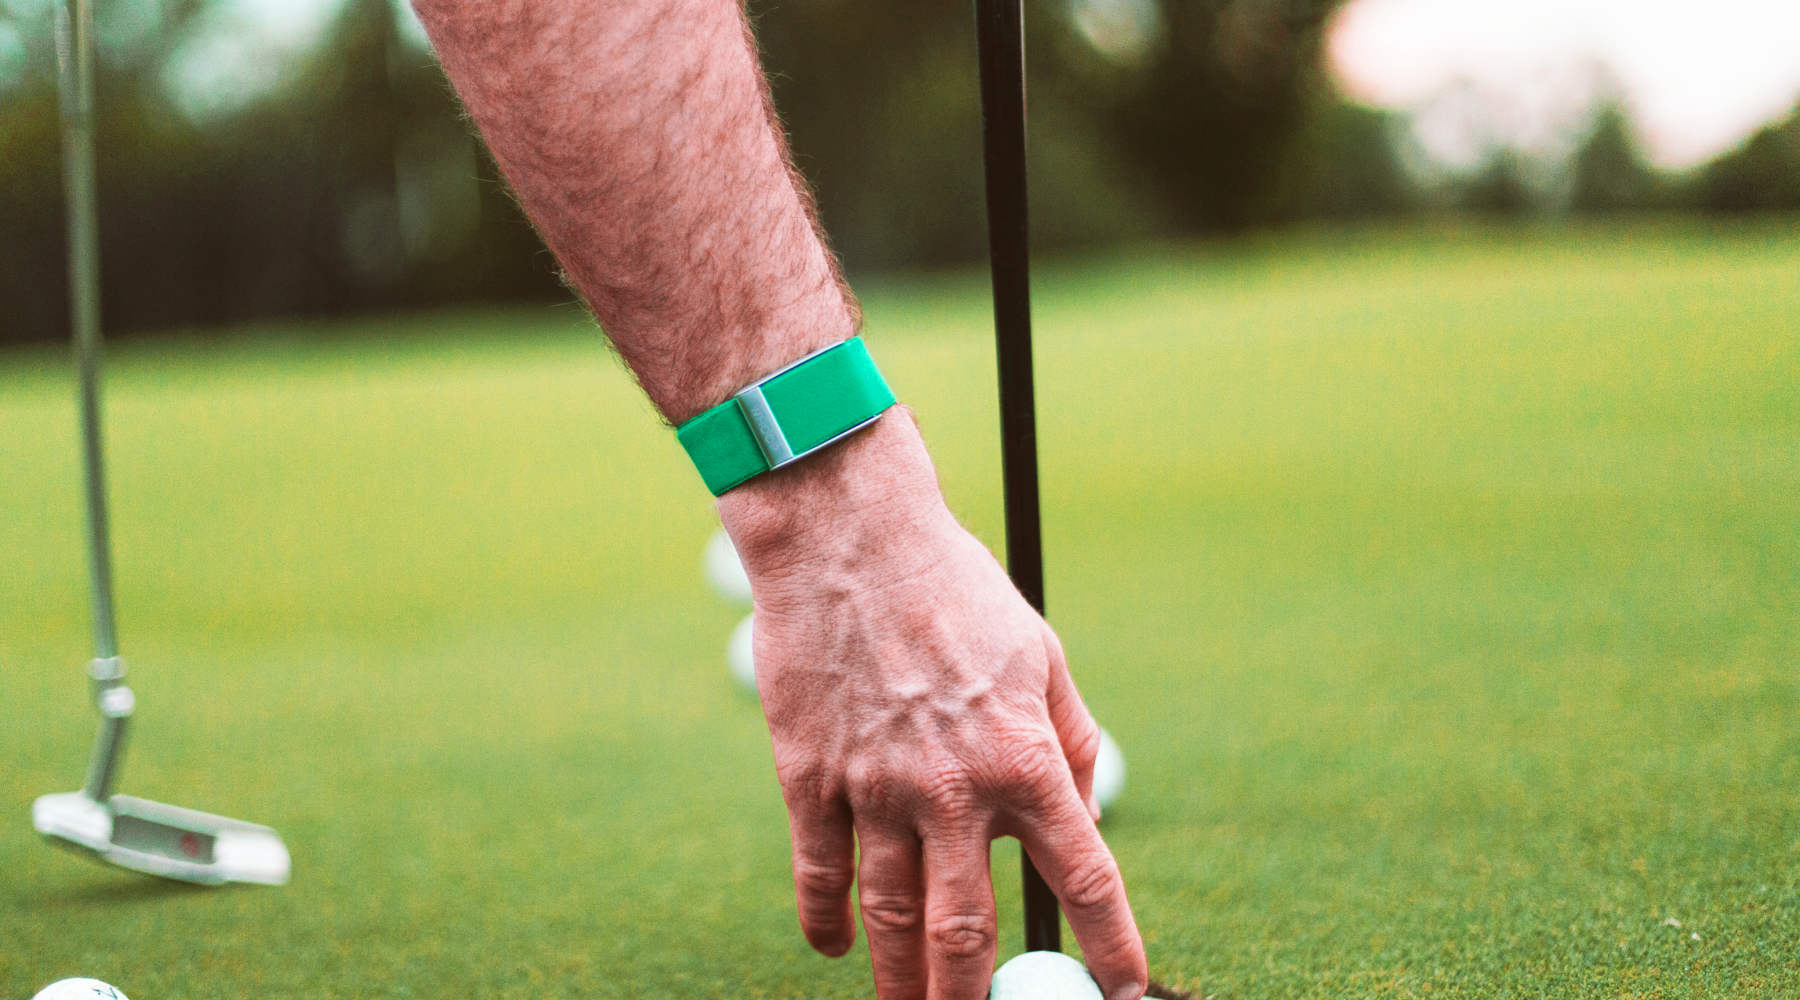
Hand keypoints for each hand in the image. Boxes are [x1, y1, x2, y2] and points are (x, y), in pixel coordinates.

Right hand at [718, 412, 1147, 999]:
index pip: (1085, 878)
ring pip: (892, 921)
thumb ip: (1071, 739)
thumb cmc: (956, 588)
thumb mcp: (1042, 655)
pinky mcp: (810, 778)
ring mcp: (875, 790)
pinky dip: (828, 921)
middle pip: (970, 932)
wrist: (849, 537)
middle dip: (975, 998)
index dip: (1112, 946)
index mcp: (1026, 759)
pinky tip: (838, 948)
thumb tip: (1090, 811)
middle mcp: (954, 790)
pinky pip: (820, 874)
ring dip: (902, 984)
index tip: (1126, 990)